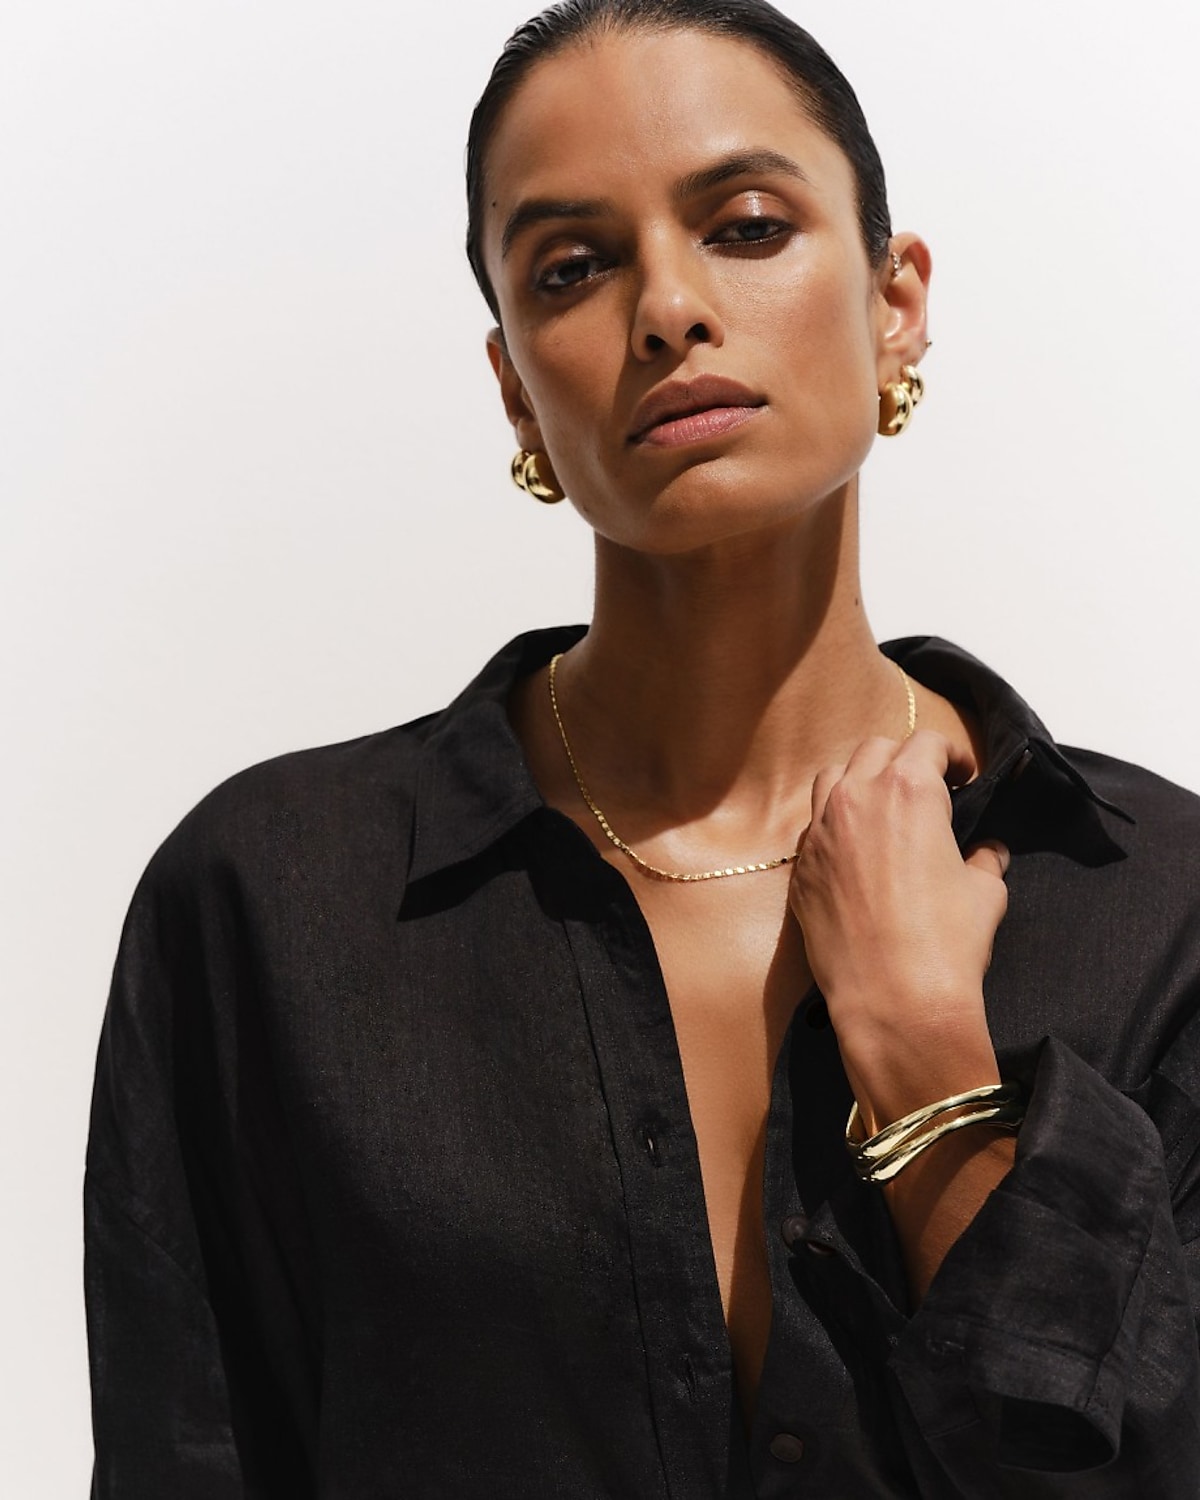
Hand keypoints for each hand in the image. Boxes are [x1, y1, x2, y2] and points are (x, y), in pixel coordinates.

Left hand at [788, 730, 1009, 1130]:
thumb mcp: (985, 892)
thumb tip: (988, 852)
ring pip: (833, 777)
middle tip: (928, 790)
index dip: (952, 755)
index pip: (927, 743)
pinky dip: (836, 826)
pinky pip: (815, 828)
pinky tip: (857, 854)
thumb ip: (985, 860)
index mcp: (908, 790)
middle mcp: (856, 799)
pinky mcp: (800, 869)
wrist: (893, 999)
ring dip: (860, 782)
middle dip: (904, 760)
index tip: (964, 777)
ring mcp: (820, 833)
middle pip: (876, 750)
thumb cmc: (947, 942)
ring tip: (884, 811)